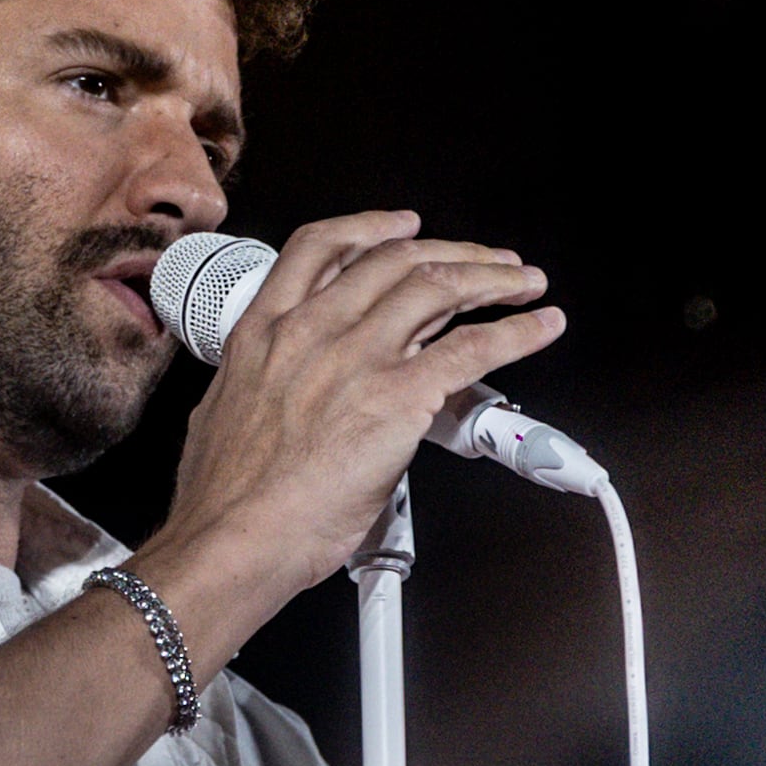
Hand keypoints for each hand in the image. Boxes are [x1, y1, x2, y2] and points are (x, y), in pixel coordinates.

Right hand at [145, 212, 563, 627]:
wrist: (235, 538)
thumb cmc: (226, 496)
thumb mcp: (226, 411)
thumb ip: (266, 384)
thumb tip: (288, 390)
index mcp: (264, 331)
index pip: (319, 247)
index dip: (370, 227)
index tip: (399, 227)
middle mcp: (314, 329)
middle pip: (396, 260)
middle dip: (452, 252)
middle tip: (485, 259)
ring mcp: (358, 357)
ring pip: (440, 287)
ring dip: (493, 278)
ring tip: (523, 282)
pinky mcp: (400, 397)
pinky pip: (474, 348)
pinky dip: (517, 331)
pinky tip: (539, 326)